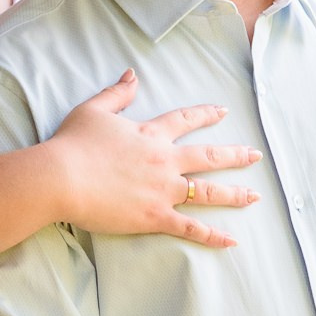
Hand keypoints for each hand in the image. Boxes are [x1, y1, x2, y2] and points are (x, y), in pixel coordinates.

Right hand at [45, 70, 260, 246]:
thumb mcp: (93, 110)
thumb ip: (117, 93)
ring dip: (234, 194)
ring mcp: (163, 190)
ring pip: (208, 192)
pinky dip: (212, 236)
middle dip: (234, 155)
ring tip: (254, 197)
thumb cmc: (72, 144)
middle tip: (254, 156)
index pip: (185, 120)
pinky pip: (191, 228)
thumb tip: (133, 75)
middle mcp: (164, 161)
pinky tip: (232, 241)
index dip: (205, 115)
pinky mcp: (155, 217)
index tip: (223, 112)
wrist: (61, 178)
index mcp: (151, 134)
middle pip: (208, 157)